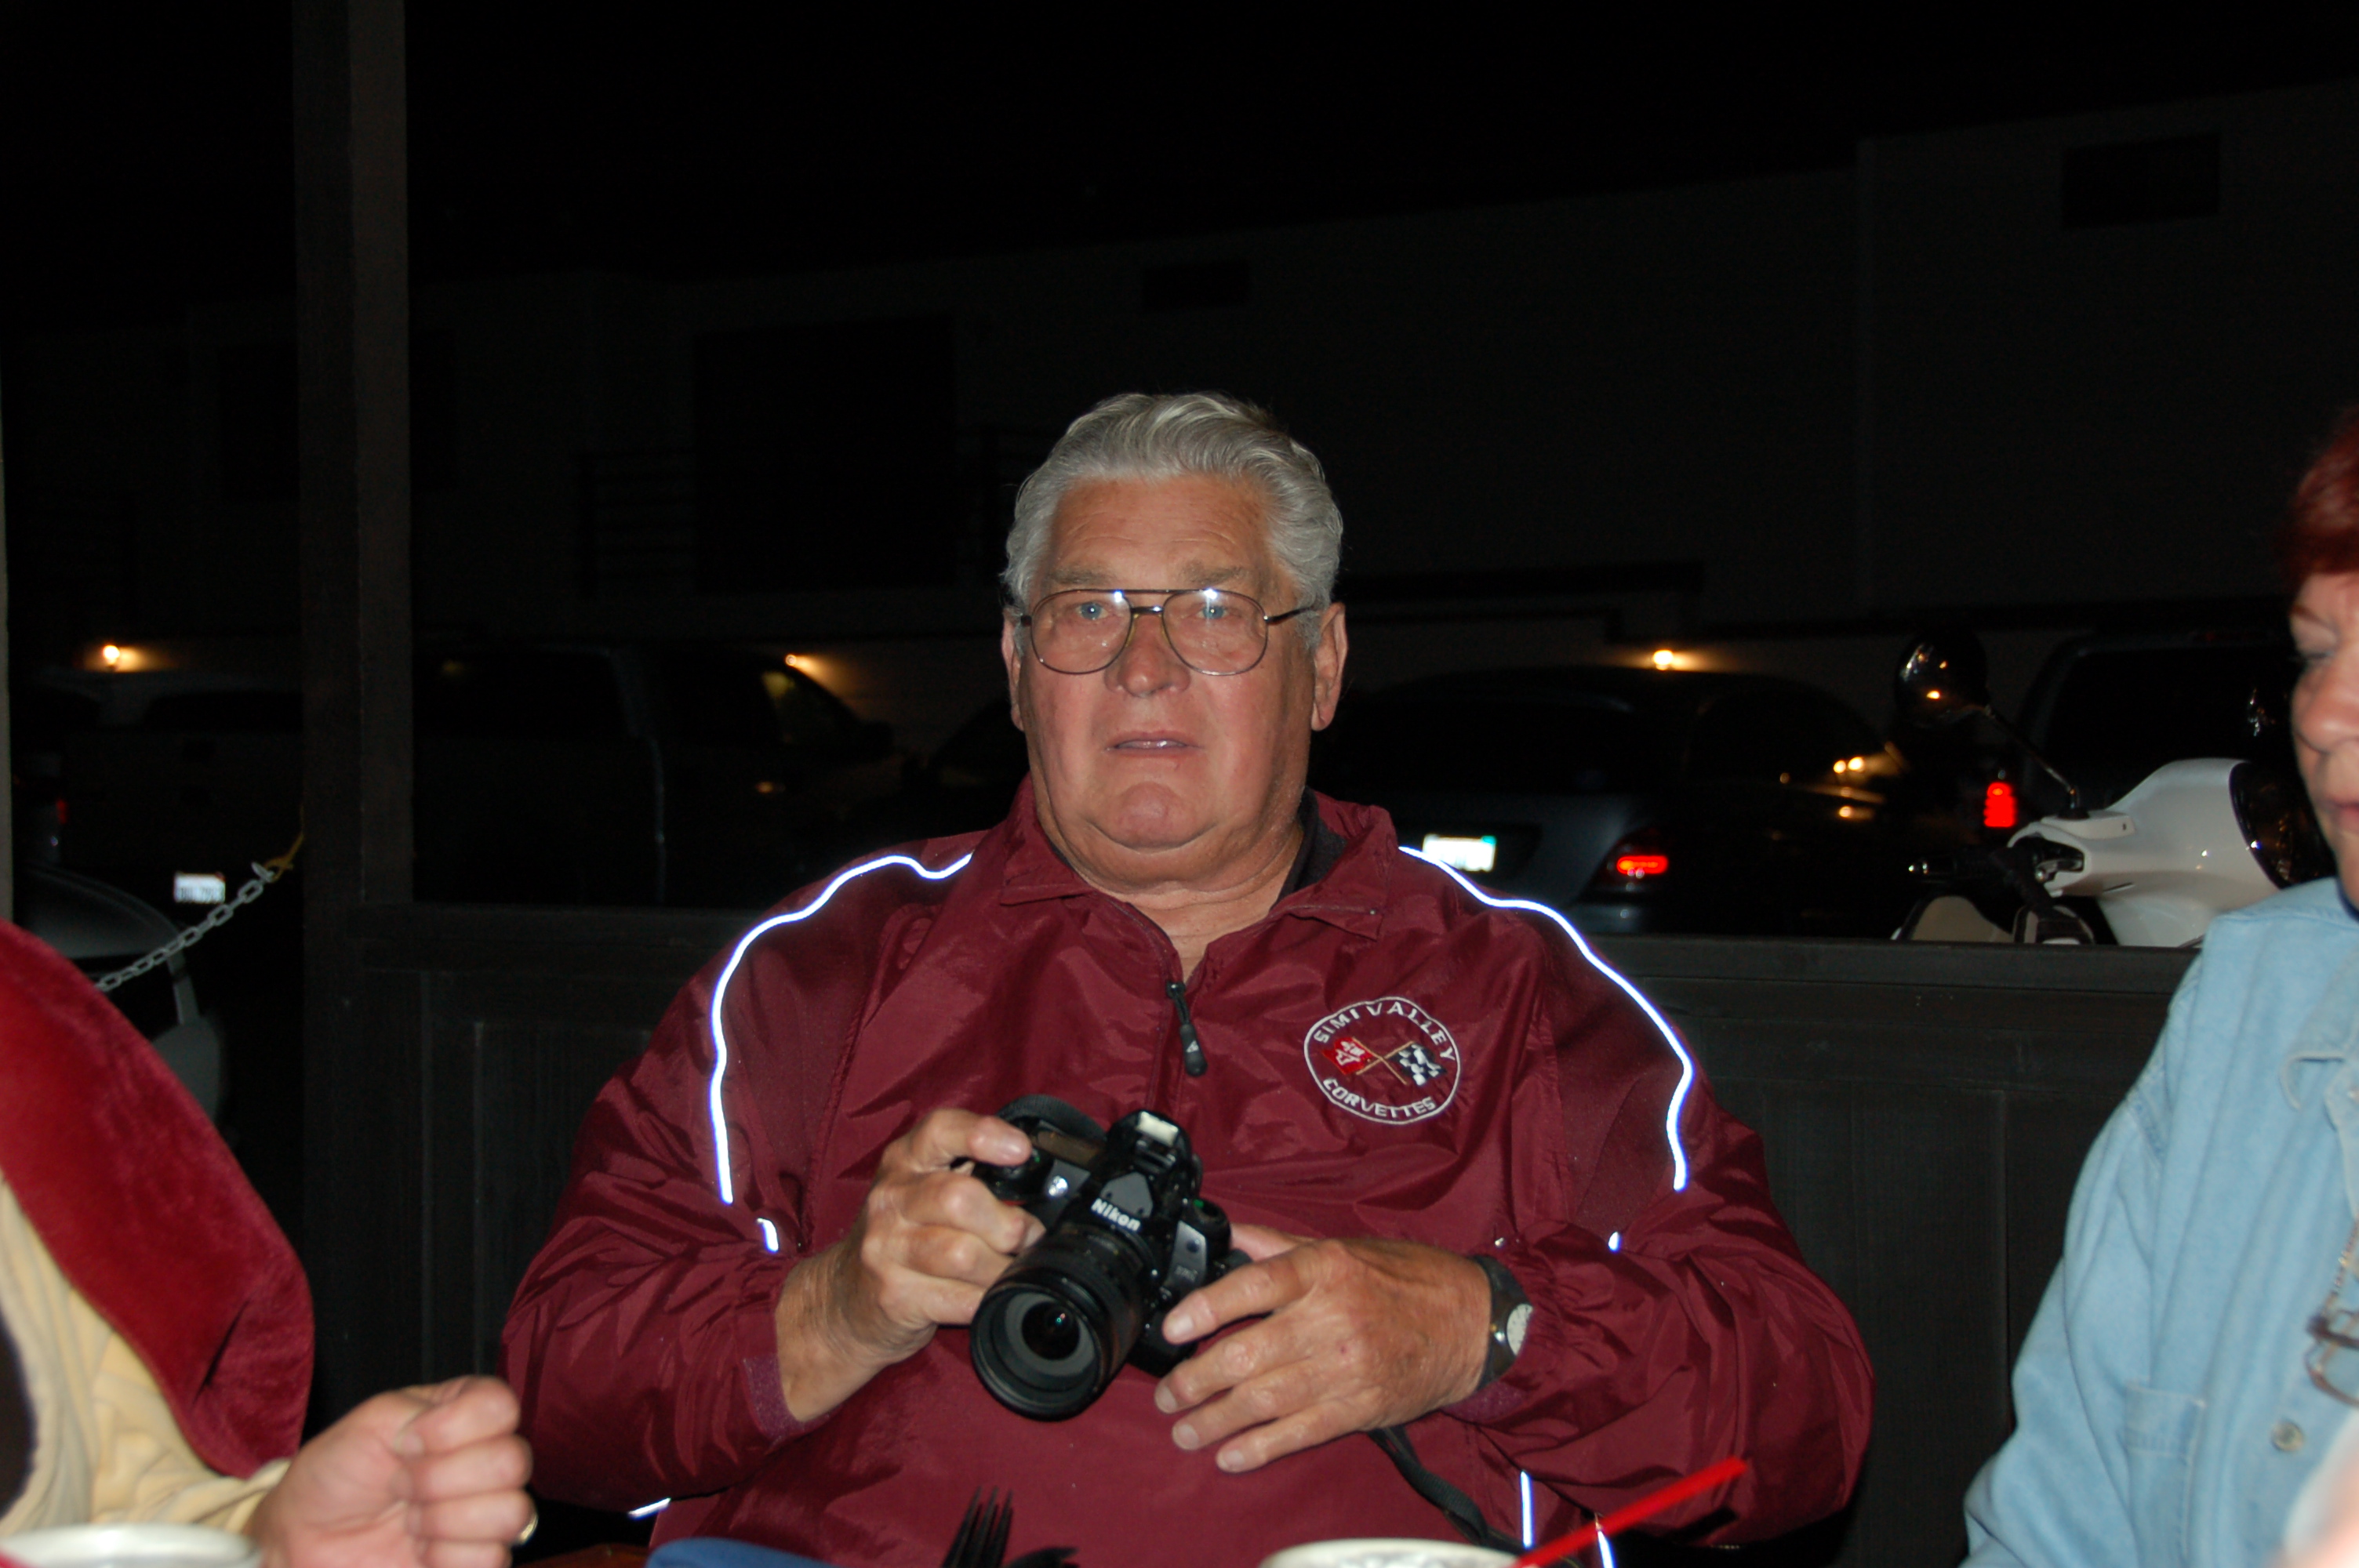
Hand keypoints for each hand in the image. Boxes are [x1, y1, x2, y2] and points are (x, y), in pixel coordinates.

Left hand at [247, 1376, 532, 1567]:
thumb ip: (417, 1411)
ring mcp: (485, 1511)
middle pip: (512, 1462)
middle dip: (440, 1480)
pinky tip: (420, 1548)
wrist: (303, 1539)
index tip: (409, 1443)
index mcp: (465, 1414)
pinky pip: (493, 1559)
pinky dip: (445, 1557)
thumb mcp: (368, 1421)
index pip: (501, 1406)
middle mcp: (484, 1458)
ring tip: (409, 1520)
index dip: (455, 1428)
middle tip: (400, 1486)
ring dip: (444, 1520)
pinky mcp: (477, 1558)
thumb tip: (447, 1444)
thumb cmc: (335, 1474)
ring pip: (511, 1514)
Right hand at [774, 1108, 1043, 1419]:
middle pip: (960, 1198)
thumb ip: (970, 1175)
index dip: (985, 1135)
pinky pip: (961, 1299)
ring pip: (963, 1254)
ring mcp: (887, 1249)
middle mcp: (890, 1199)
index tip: (1021, 1151)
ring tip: (1006, 1269)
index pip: (941, 1130)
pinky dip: (986, 1299)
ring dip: (1001, 1267)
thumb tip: (1039, 1179)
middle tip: (1024, 1237)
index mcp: (904, 1161)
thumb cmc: (902, 1237)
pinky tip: (984, 1295)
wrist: (844, 1298)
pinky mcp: (894, 1296)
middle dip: (1007, 1223)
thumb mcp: (923, 1191)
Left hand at [1151, 1225, 1492, 1473]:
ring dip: (1216, 1420)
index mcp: (1323, 1270)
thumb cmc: (1402, 1279)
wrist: (1469, 1322)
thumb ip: (1277, 1244)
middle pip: (1249, 1353)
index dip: (1206, 1308)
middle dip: (1197, 1380)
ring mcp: (1346, 1367)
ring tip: (1184, 1430)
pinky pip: (1301, 1432)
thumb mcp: (1339, 1247)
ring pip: (1266, 1400)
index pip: (1253, 1286)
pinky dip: (1261, 1448)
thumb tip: (1226, 1233)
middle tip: (1169, 1395)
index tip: (1173, 1327)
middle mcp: (1331, 1318)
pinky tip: (1230, 1455)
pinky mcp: (1360, 1407)